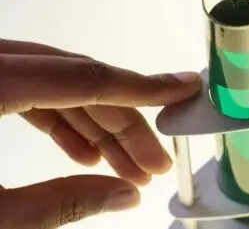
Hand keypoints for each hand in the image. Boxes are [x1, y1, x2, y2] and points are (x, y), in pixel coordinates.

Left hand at [0, 39, 200, 227]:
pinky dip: (63, 121)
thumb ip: (59, 202)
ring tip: (128, 167)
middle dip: (124, 124)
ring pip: (58, 86)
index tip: (184, 87)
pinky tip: (88, 154)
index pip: (85, 78)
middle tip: (155, 160)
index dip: (141, 86)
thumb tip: (124, 195)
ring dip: (98, 126)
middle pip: (77, 82)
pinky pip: (33, 93)